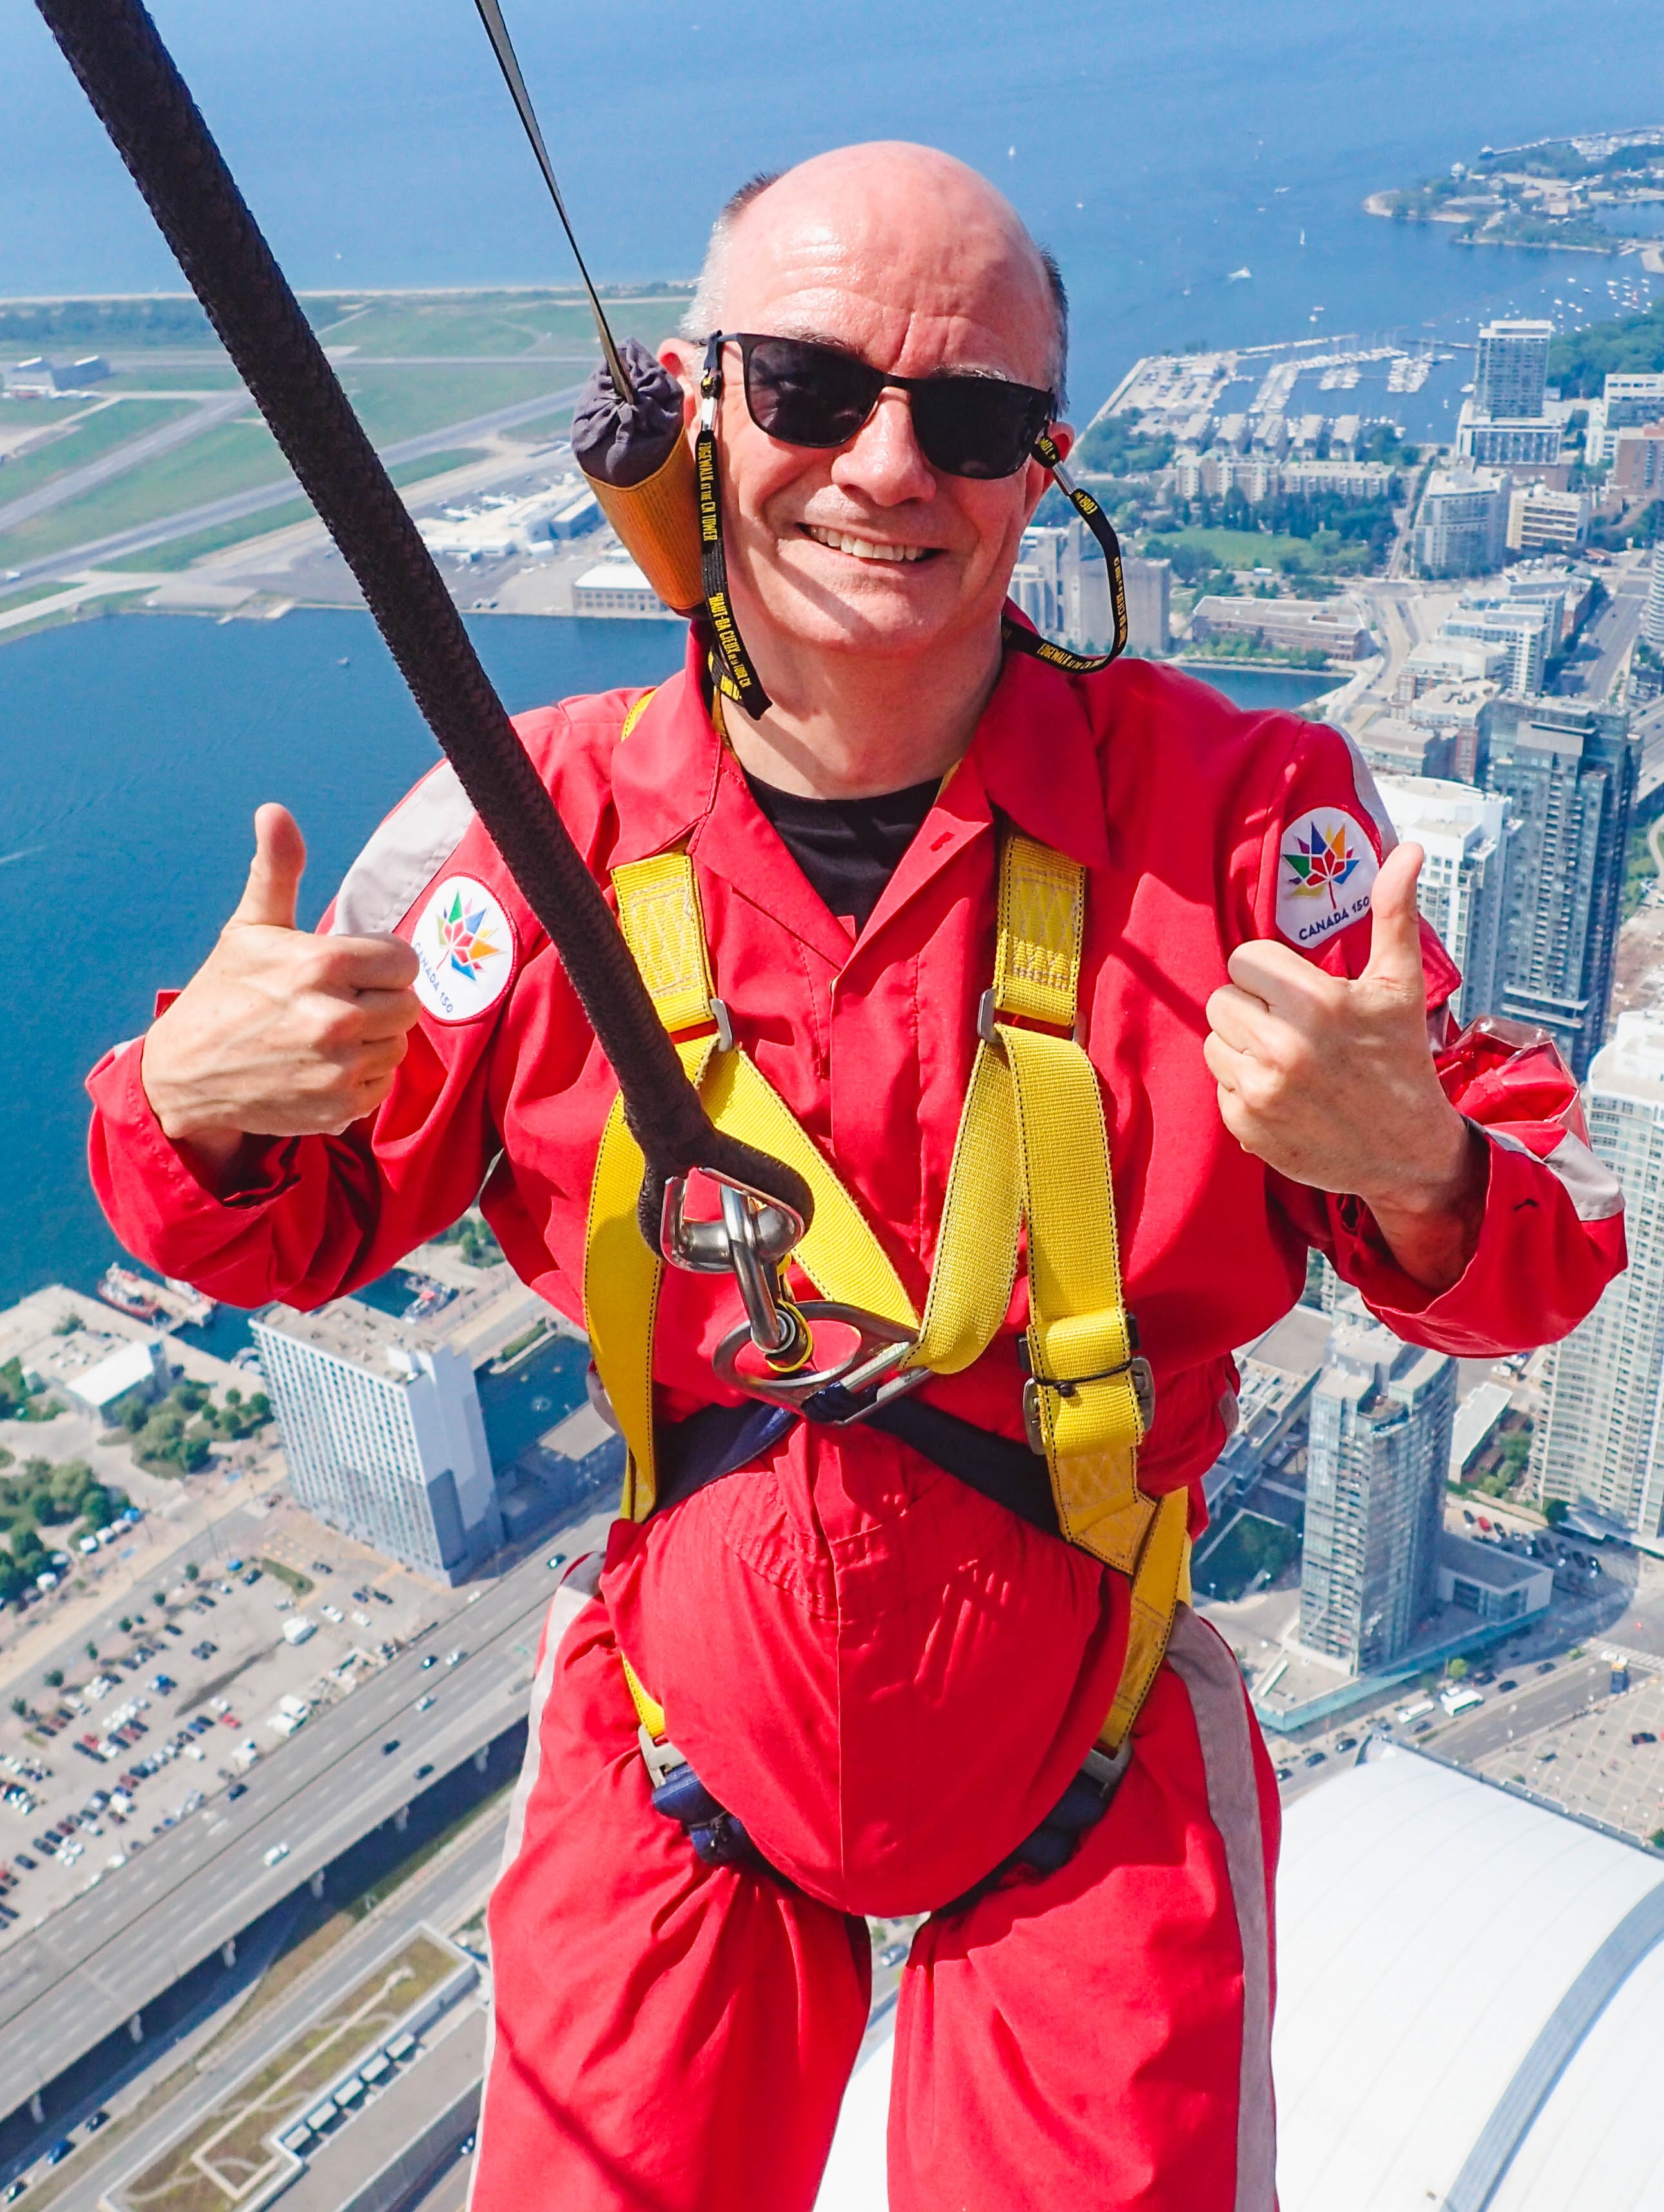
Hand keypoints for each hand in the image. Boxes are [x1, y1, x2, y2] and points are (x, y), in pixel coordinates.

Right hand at [140, 805, 420, 1177]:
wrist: (185, 1074)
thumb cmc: (225, 993)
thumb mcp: (250, 928)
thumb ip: (277, 870)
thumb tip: (275, 811)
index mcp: (323, 965)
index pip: (405, 962)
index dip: (381, 965)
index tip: (352, 971)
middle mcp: (337, 1018)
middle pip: (408, 1005)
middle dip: (380, 1002)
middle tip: (338, 1003)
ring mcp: (339, 1067)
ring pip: (398, 1045)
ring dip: (373, 1041)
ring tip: (327, 1035)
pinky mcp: (340, 1106)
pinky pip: (382, 1084)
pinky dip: (361, 1079)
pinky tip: (323, 1067)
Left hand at [1203, 842, 1485, 1289]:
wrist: (1408, 1153)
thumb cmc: (1402, 1059)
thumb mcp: (1401, 986)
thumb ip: (1394, 914)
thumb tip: (1407, 850)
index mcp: (1317, 1003)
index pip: (1245, 959)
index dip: (1270, 973)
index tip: (1298, 992)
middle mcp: (1283, 1048)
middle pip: (1222, 999)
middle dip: (1253, 1008)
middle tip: (1294, 1027)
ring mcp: (1262, 1091)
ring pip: (1214, 1042)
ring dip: (1243, 1047)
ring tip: (1289, 1060)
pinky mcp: (1246, 1127)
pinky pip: (1218, 1086)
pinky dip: (1244, 1088)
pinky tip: (1285, 1095)